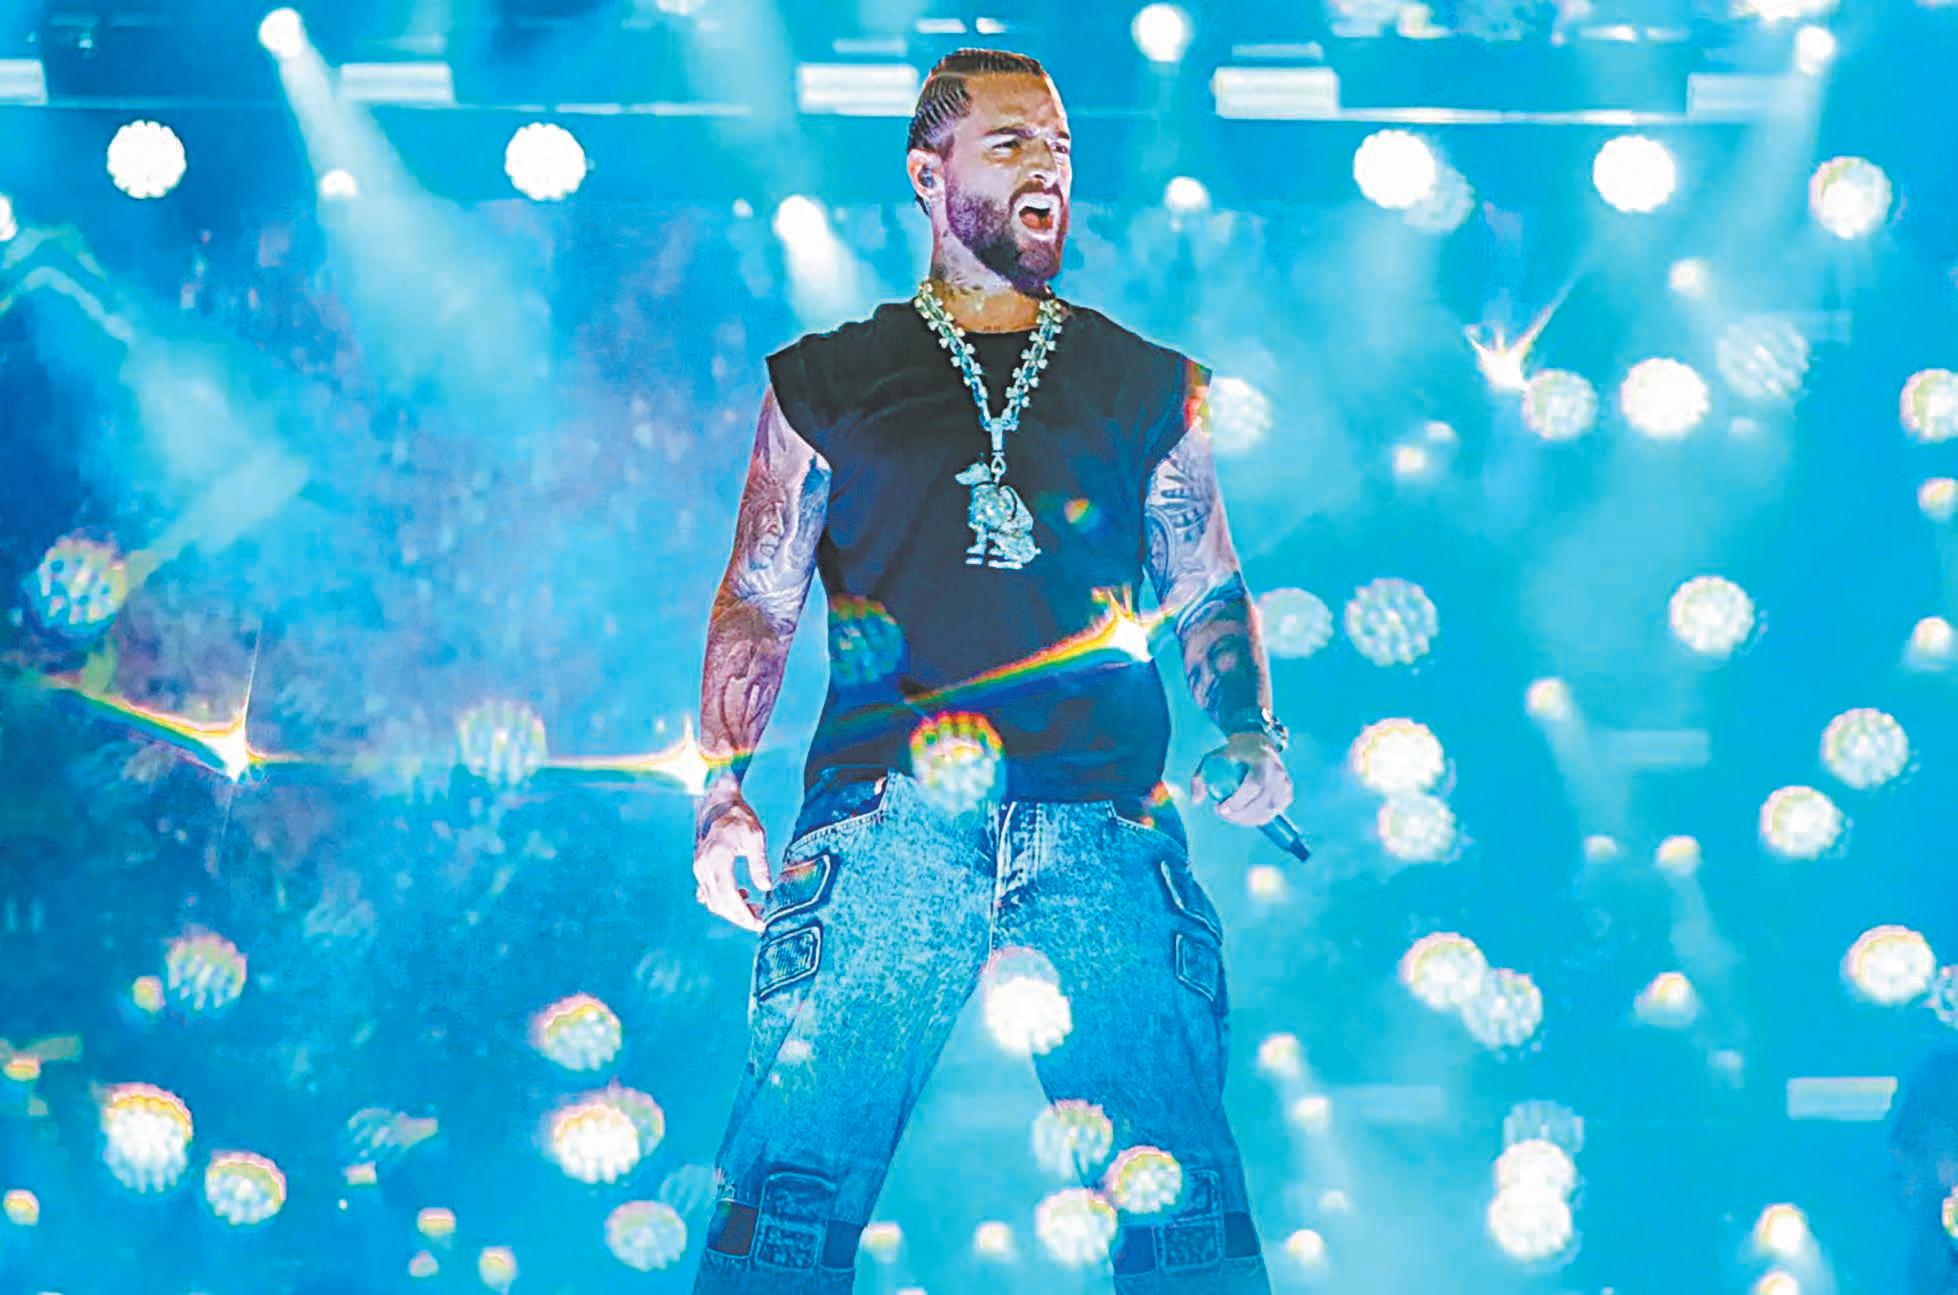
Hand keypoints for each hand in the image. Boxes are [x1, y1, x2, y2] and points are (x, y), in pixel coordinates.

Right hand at [693, 790, 770, 931]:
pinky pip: (708, 894)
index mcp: (717, 858)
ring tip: (755, 909)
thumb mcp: (756, 836)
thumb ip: (759, 863)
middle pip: (719, 903)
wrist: (718, 805)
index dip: (743, 913)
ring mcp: (698, 869)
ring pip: (712, 901)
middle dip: (739, 917)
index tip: (759, 923)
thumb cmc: (740, 818)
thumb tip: (766, 888)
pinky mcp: (699, 869)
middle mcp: (703, 866)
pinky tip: (741, 896)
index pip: (728, 895)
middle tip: (760, 922)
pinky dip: (722, 902)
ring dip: (732, 911)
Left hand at [1191, 732, 1293, 827]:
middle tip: (1221, 813)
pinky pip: (1271, 814)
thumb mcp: (1212, 758)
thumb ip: (1200, 779)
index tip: (1219, 808)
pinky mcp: (1287, 794)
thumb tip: (1196, 801)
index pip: (1253, 786)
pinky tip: (1243, 814)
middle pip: (1260, 804)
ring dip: (1245, 819)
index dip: (1237, 802)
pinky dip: (1257, 818)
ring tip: (1230, 814)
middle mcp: (1278, 773)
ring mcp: (1285, 784)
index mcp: (1262, 761)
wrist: (1258, 743)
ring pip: (1266, 813)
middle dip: (1238, 815)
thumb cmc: (1232, 752)